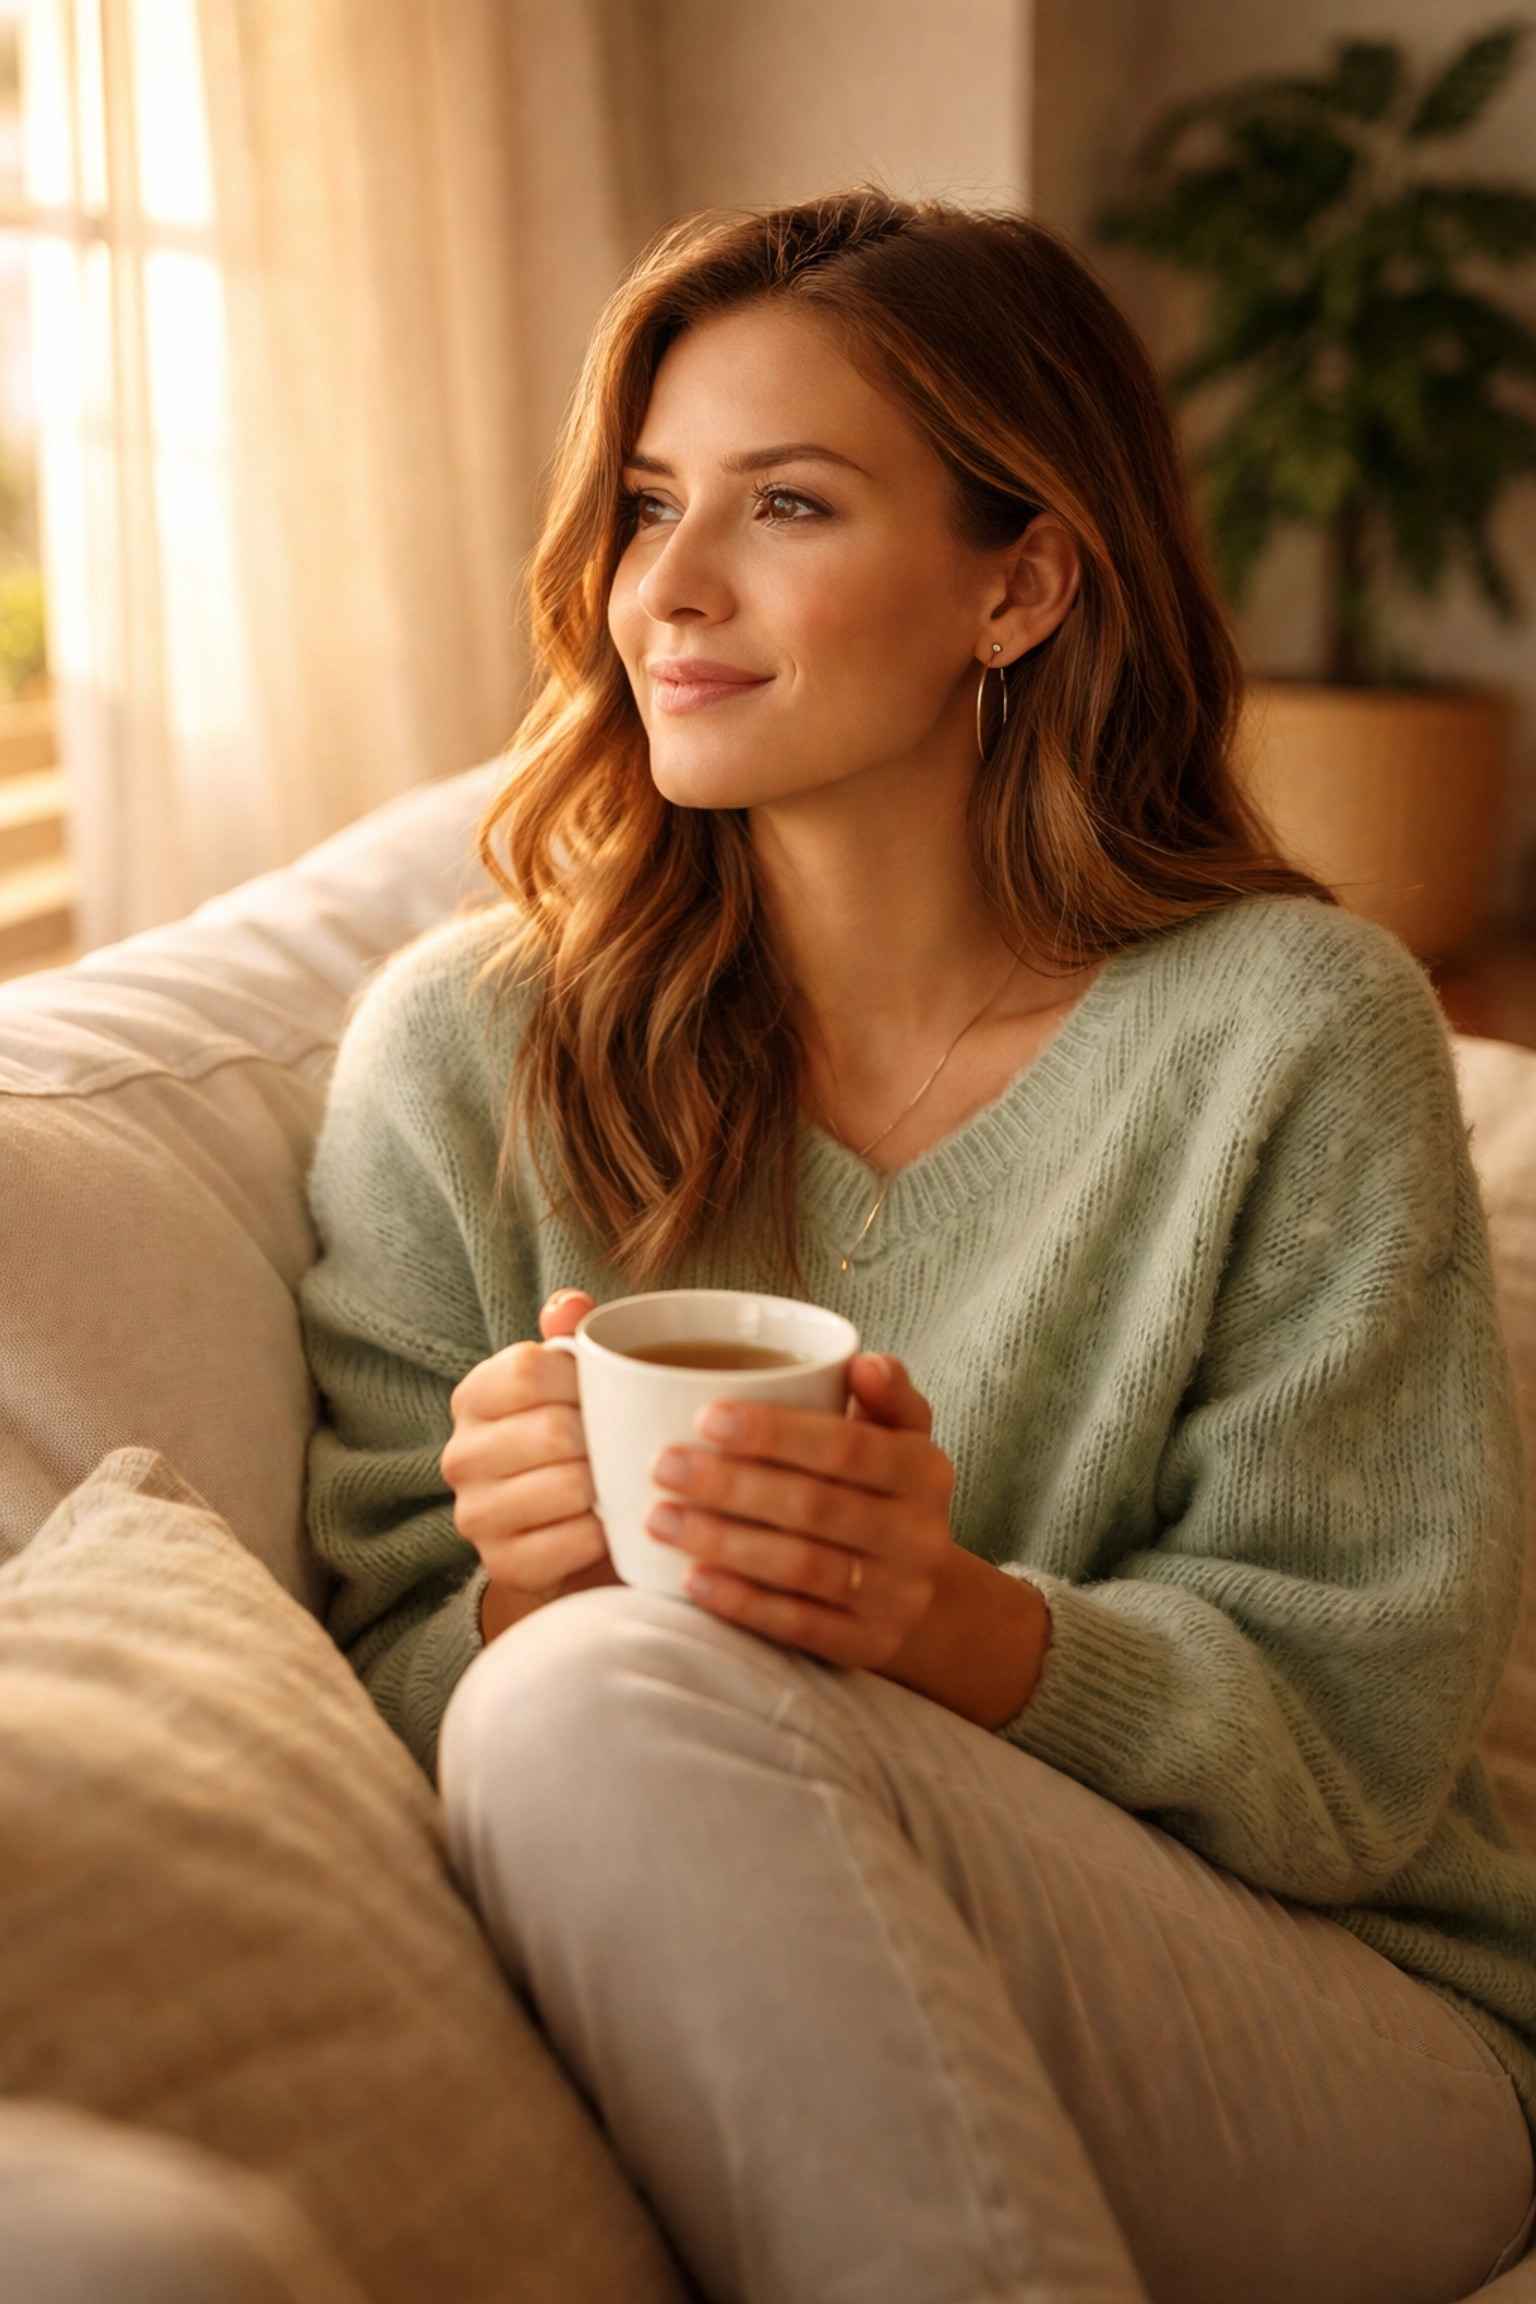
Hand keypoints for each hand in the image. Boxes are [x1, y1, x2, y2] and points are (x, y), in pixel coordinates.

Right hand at [443, 1290, 618, 1640]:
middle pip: (553, 1430)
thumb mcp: (576, 1384)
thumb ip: (572, 1336)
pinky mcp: (501, 1564)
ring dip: (609, 1487)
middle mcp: (460, 1455)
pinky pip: (573, 1542)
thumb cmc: (579, 1443)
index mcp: (474, 1397)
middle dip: (605, 1439)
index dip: (583, 1380)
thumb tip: (571, 1304)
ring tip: (620, 1482)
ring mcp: (475, 1514)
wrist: (572, 1535)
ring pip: (568, 1487)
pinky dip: (604, 1533)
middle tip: (628, 1445)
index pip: (526, 1369)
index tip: (609, 1394)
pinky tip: (609, 1524)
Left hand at [646, 1354, 954, 1671]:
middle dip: (732, 1485)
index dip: (777, 1433)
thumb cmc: (880, 1489)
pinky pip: (800, 1626)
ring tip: (660, 1519)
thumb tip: (860, 1362)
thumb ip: (884, 1392)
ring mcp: (898, 1597)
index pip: (849, 1448)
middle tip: (663, 1466)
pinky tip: (691, 1579)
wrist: (915, 1589)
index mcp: (925, 1470)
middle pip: (816, 1508)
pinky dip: (742, 1602)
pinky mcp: (870, 1647)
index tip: (706, 1416)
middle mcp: (920, 1536)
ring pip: (803, 1567)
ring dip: (724, 1543)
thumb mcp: (897, 1435)